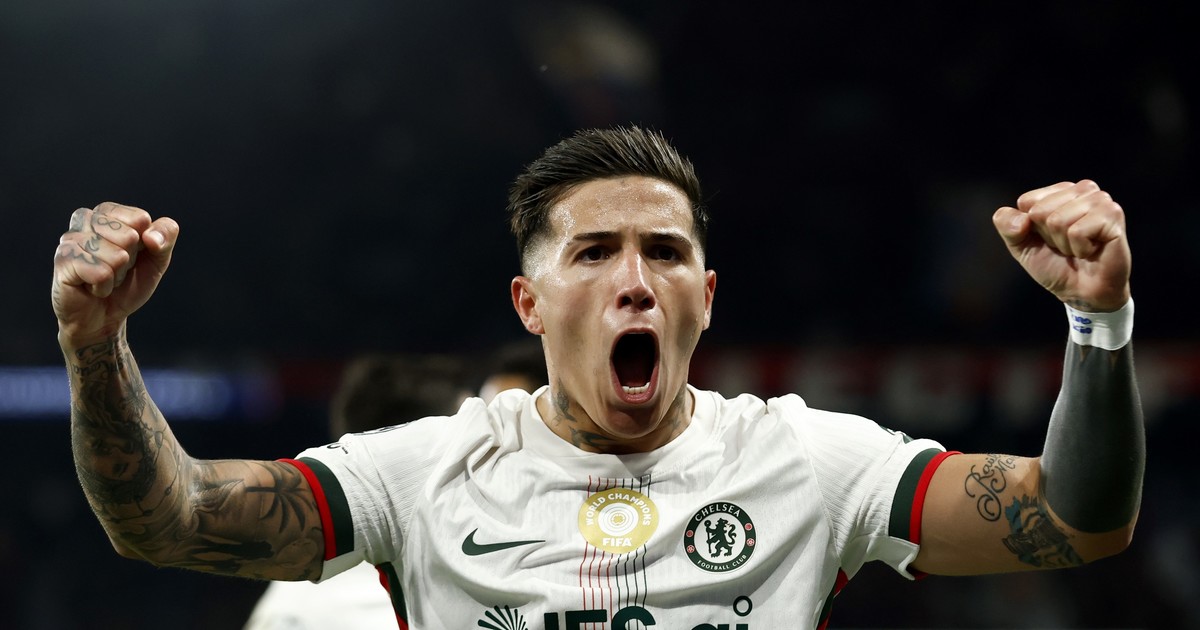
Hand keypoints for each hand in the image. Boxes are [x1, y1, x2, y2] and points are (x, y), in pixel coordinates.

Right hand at [52, 202, 179, 345]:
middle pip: (128, 235)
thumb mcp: (157, 260)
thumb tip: (151, 235)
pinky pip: (100, 273)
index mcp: (108, 214)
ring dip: (117, 275)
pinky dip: (104, 286)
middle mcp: (86, 220)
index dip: (144, 244)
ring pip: (116, 256)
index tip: (133, 255)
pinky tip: (92, 288)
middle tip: (116, 270)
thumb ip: (165, 237)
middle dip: (129, 260)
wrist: (105, 317)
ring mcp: (70, 238)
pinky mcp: (63, 260)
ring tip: (104, 279)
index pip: (139, 218)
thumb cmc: (128, 284)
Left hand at [993, 180, 1130, 311]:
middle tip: (1067, 245)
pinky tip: (1092, 250)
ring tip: (1079, 248)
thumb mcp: (1021, 246)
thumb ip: (1007, 226)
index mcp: (1060, 191)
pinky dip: (1079, 248)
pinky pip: (1077, 231)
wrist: (1082, 293)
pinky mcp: (1113, 215)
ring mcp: (1100, 200)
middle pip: (1040, 210)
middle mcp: (1083, 190)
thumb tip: (1021, 218)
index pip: (1027, 201)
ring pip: (1058, 220)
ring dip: (1064, 243)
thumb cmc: (1055, 265)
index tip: (1050, 239)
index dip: (1032, 227)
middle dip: (1049, 236)